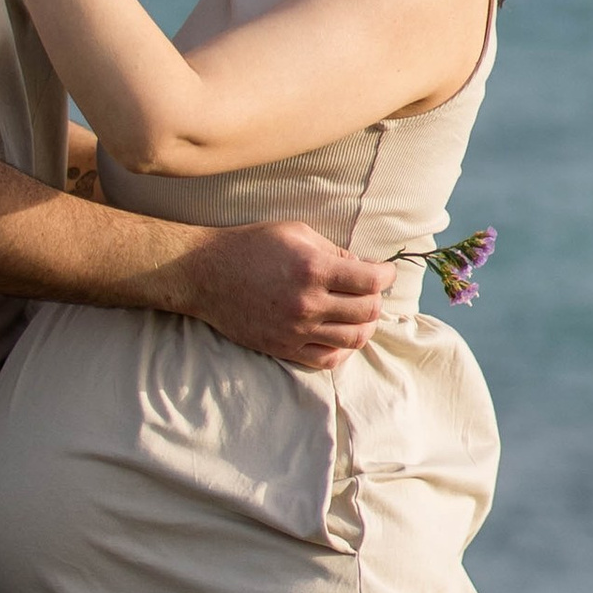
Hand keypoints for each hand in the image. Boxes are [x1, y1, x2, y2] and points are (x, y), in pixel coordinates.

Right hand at [188, 221, 392, 369]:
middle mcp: (307, 302)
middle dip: (377, 299)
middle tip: (372, 291)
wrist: (206, 273)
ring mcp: (295, 329)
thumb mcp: (296, 232)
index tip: (385, 272)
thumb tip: (363, 268)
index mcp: (313, 268)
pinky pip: (327, 359)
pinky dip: (343, 350)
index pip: (371, 281)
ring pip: (354, 339)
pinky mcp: (283, 347)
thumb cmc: (251, 246)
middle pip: (368, 312)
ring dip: (365, 326)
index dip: (387, 275)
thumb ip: (334, 251)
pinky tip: (342, 336)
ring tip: (360, 314)